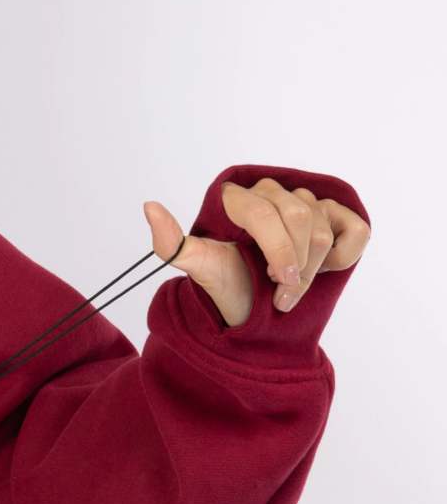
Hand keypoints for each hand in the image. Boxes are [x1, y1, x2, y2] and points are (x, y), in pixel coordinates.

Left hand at [143, 177, 370, 328]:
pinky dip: (344, 254)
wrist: (257, 310)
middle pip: (300, 217)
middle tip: (282, 291)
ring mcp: (306, 202)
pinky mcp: (337, 215)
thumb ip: (172, 243)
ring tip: (294, 285)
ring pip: (323, 224)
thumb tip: (149, 206)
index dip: (278, 250)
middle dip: (295, 263)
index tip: (278, 282)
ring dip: (314, 266)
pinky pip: (354, 228)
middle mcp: (271, 193)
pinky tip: (325, 266)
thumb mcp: (199, 268)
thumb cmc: (229, 286)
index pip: (266, 213)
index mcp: (237, 200)